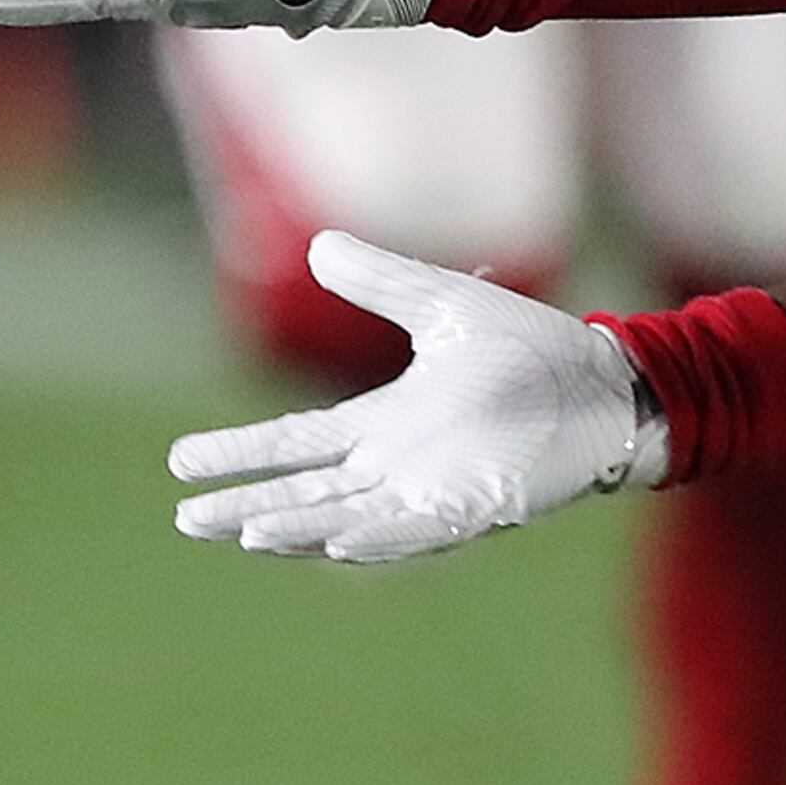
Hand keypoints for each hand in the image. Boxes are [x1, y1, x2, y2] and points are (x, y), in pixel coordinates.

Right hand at [166, 236, 663, 560]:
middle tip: (185, 520)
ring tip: (244, 534)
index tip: (181, 463)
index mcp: (385, 424)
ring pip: (347, 518)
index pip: (296, 443)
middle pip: (305, 492)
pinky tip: (334, 539)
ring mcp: (434, 492)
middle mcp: (399, 467)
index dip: (241, 452)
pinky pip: (416, 529)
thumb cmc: (529, 349)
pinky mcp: (476, 505)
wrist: (604, 381)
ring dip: (297, 528)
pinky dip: (374, 538)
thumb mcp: (441, 305)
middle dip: (247, 506)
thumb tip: (318, 244)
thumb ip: (381, 281)